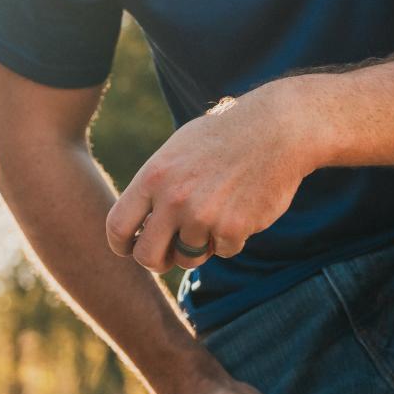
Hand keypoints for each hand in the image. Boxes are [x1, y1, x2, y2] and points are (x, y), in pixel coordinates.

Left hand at [106, 83, 307, 275]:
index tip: (129, 249)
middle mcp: (173, 199)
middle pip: (147, 256)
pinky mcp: (233, 229)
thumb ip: (155, 187)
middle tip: (166, 258)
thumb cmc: (223, 137)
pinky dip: (230, 238)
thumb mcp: (176, 151)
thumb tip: (138, 225)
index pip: (117, 226)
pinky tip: (240, 208)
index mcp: (153, 177)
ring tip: (215, 214)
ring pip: (189, 257)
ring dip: (200, 245)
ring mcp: (202, 216)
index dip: (120, 245)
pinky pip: (222, 251)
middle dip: (156, 262)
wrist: (275, 131)